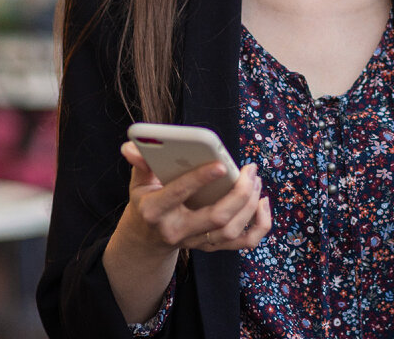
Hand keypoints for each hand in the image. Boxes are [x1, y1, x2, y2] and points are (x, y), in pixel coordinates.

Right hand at [102, 141, 272, 323]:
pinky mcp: (211, 247)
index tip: (221, 164)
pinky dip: (259, 226)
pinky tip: (263, 203)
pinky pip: (243, 242)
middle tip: (250, 171)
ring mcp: (196, 242)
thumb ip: (139, 163)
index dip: (200, 179)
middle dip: (239, 194)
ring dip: (250, 205)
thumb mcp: (138, 182)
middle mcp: (176, 230)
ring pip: (231, 231)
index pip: (179, 194)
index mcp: (155, 210)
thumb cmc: (146, 201)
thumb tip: (130, 147)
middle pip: (216, 218)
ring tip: (255, 180)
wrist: (146, 239)